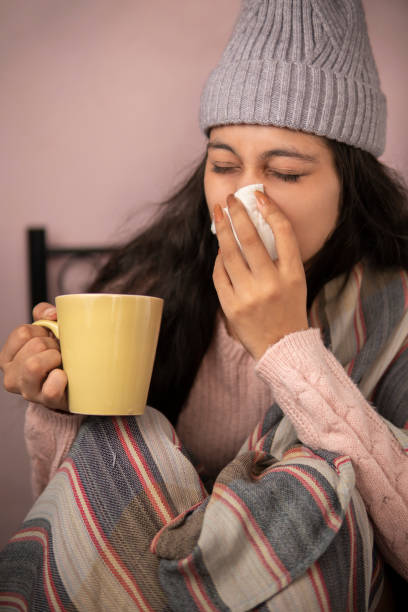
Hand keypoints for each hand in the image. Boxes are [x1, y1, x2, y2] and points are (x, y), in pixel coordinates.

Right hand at [0, 302, 67, 410]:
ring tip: (62, 364)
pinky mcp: (46, 402)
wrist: (75, 385)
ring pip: (34, 365)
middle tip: (60, 353)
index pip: (23, 333)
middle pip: (34, 346)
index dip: (42, 331)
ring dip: (55, 359)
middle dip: (53, 345)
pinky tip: (65, 378)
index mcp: (8, 356)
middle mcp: (11, 376)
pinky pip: (50, 389)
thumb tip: (51, 313)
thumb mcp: (47, 330)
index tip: (49, 339)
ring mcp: (27, 391)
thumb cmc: (57, 354)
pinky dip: (61, 379)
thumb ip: (43, 313)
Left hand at [212, 191, 307, 359]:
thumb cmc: (289, 310)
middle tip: (230, 199)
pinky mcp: (231, 307)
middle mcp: (271, 283)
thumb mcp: (296, 282)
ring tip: (218, 216)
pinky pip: (219, 274)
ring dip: (222, 230)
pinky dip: (219, 260)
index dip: (271, 210)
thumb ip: (280, 257)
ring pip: (229, 254)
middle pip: (250, 239)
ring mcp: (249, 296)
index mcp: (293, 275)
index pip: (283, 233)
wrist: (281, 347)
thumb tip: (253, 226)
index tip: (258, 195)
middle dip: (237, 214)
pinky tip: (220, 250)